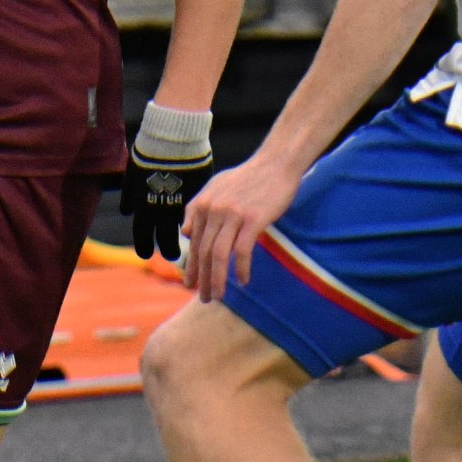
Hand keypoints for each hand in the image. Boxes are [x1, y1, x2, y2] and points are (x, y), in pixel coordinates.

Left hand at [124, 140, 213, 262]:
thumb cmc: (150, 152)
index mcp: (144, 207)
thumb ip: (132, 195)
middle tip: (174, 256)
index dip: (145, 248)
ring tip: (193, 244)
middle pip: (166, 241)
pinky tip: (205, 223)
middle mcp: (162, 212)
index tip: (147, 253)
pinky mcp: (202, 196)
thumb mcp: (134, 174)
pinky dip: (201, 220)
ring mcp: (183, 205)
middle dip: (170, 251)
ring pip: (186, 232)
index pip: (142, 237)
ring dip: (189, 240)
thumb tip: (128, 211)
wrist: (173, 138)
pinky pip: (201, 215)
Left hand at [180, 150, 305, 304]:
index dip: (191, 265)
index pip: (193, 242)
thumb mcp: (217, 187)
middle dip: (201, 278)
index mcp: (203, 204)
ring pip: (218, 255)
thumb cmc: (249, 177)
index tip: (190, 283)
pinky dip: (241, 268)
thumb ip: (199, 208)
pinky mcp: (252, 219)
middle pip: (203, 251)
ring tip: (218, 295)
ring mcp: (232, 215)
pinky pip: (242, 250)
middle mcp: (213, 210)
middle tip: (203, 297)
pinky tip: (243, 281)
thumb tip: (185, 232)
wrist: (276, 163)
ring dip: (217, 279)